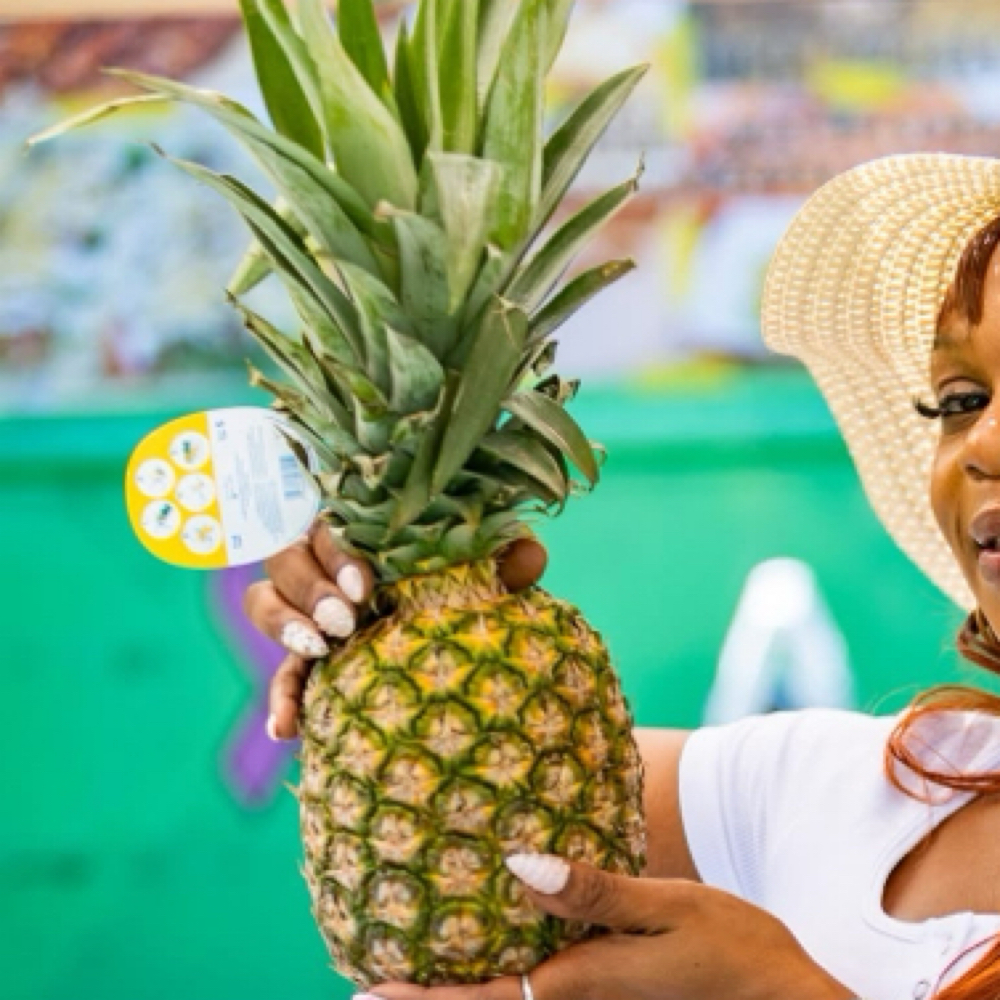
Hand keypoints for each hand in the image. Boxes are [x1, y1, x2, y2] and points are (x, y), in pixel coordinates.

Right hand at [242, 521, 547, 739]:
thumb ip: (505, 562)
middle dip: (310, 589)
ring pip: (264, 602)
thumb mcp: (486, 577)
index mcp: (361, 533)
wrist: (455, 657)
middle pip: (286, 558)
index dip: (338, 553)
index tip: (367, 587)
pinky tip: (285, 728)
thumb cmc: (464, 594)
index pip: (330, 524)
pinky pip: (278, 674)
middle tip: (345, 622)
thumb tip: (529, 556)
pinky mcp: (304, 663)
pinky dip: (280, 698)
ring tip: (316, 650)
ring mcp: (308, 613)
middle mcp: (325, 565)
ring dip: (283, 624)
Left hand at [365, 856, 853, 999]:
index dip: (418, 998)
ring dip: (457, 987)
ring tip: (408, 961)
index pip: (480, 999)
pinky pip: (536, 988)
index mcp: (577, 983)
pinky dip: (498, 976)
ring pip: (507, 998)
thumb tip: (518, 866)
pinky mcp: (608, 994)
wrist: (784, 998)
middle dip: (425, 996)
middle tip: (367, 978)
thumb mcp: (667, 907)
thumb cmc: (733, 949)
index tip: (362, 991)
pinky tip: (489, 949)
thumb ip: (592, 892)